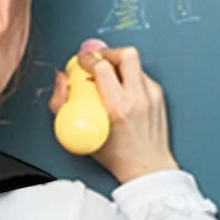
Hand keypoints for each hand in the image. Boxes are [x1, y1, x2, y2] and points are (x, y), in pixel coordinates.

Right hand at [48, 39, 178, 183]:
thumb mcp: (80, 134)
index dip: (88, 59)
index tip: (81, 60)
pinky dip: (129, 78)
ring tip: (109, 76)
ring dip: (119, 65)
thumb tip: (61, 80)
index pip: (103, 68)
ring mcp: (151, 95)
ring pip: (135, 63)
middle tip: (98, 60)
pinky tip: (122, 90)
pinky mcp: (158, 95)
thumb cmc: (116, 156)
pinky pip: (141, 76)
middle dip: (108, 52)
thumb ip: (62, 105)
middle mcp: (138, 97)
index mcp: (118, 107)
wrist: (146, 166)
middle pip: (126, 54)